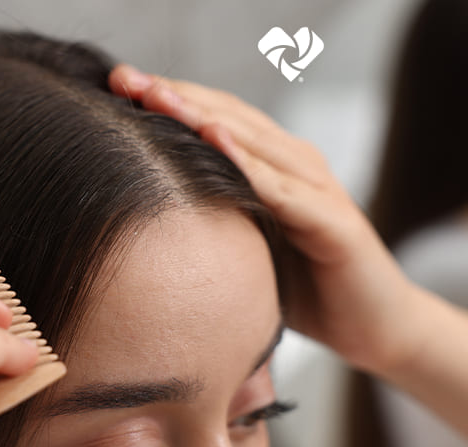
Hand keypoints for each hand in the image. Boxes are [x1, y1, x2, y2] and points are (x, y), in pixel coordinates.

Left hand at [108, 65, 419, 373]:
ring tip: (158, 96)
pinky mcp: (334, 222)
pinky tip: (217, 142)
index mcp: (271, 167)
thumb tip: (147, 213)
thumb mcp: (244, 243)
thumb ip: (211, 218)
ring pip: (253, 143)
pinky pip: (285, 190)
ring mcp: (316, 188)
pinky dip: (250, 165)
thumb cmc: (301, 284)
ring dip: (203, 117)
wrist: (372, 324)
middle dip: (174, 96)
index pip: (213, 120)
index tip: (116, 87)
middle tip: (124, 79)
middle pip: (227, 118)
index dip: (167, 100)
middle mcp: (294, 166)